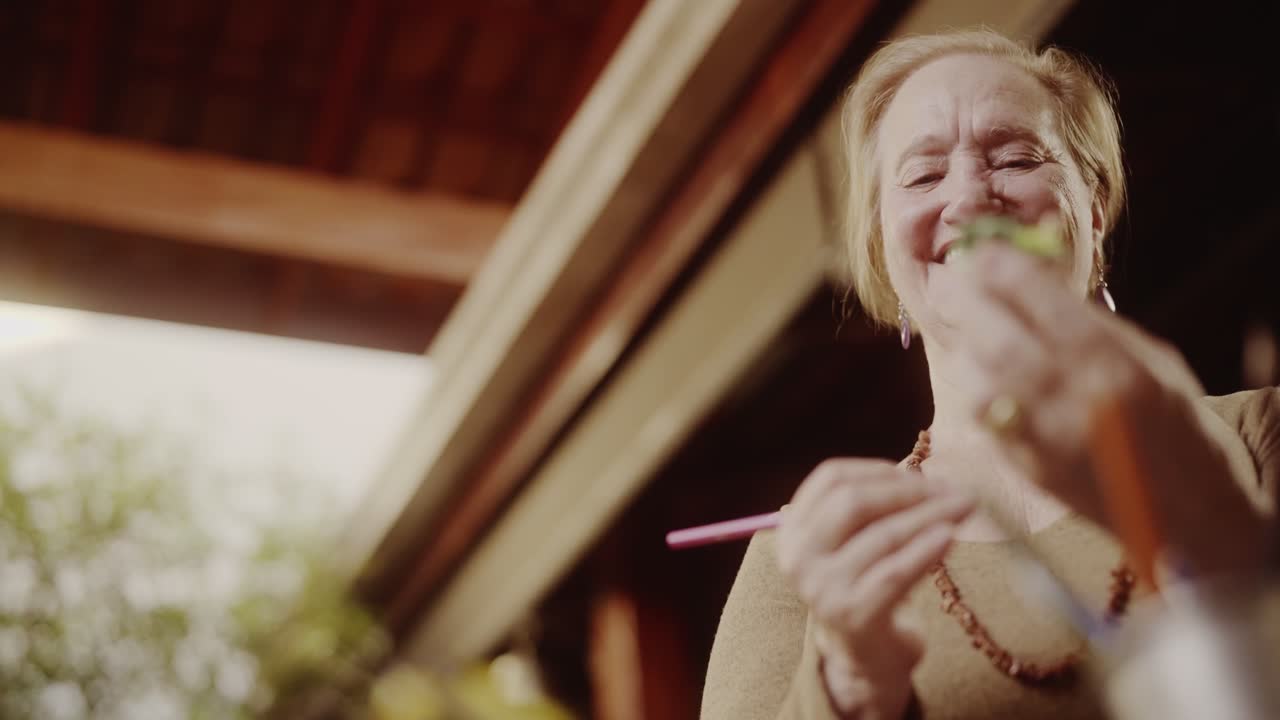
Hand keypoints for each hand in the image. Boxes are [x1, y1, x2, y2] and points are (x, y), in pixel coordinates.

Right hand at [777, 459, 974, 717]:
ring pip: (882, 535)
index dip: (878, 469)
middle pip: (851, 501)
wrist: (866, 655)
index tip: (920, 471)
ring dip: (930, 515)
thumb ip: (875, 506)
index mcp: (793, 530)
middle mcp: (798, 557)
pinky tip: (950, 536)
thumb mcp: (856, 541)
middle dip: (907, 490)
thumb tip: (927, 473)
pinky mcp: (852, 614)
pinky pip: (896, 571)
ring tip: (963, 507)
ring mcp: (822, 588)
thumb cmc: (867, 584)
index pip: (830, 478)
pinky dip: (927, 549)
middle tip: (951, 489)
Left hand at [945, 243, 1267, 575]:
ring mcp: (1051, 442)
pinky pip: (988, 421)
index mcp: (1116, 364)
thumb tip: (1027, 274)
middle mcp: (1079, 402)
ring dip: (967, 350)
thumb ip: (1087, 322)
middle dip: (965, 304)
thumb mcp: (1149, 358)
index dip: (1003, 271)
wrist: (1191, 509)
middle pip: (998, 341)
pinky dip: (981, 391)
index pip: (1044, 304)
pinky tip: (984, 374)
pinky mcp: (1031, 472)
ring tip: (968, 330)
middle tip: (947, 282)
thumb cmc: (1171, 419)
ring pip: (982, 383)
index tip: (980, 252)